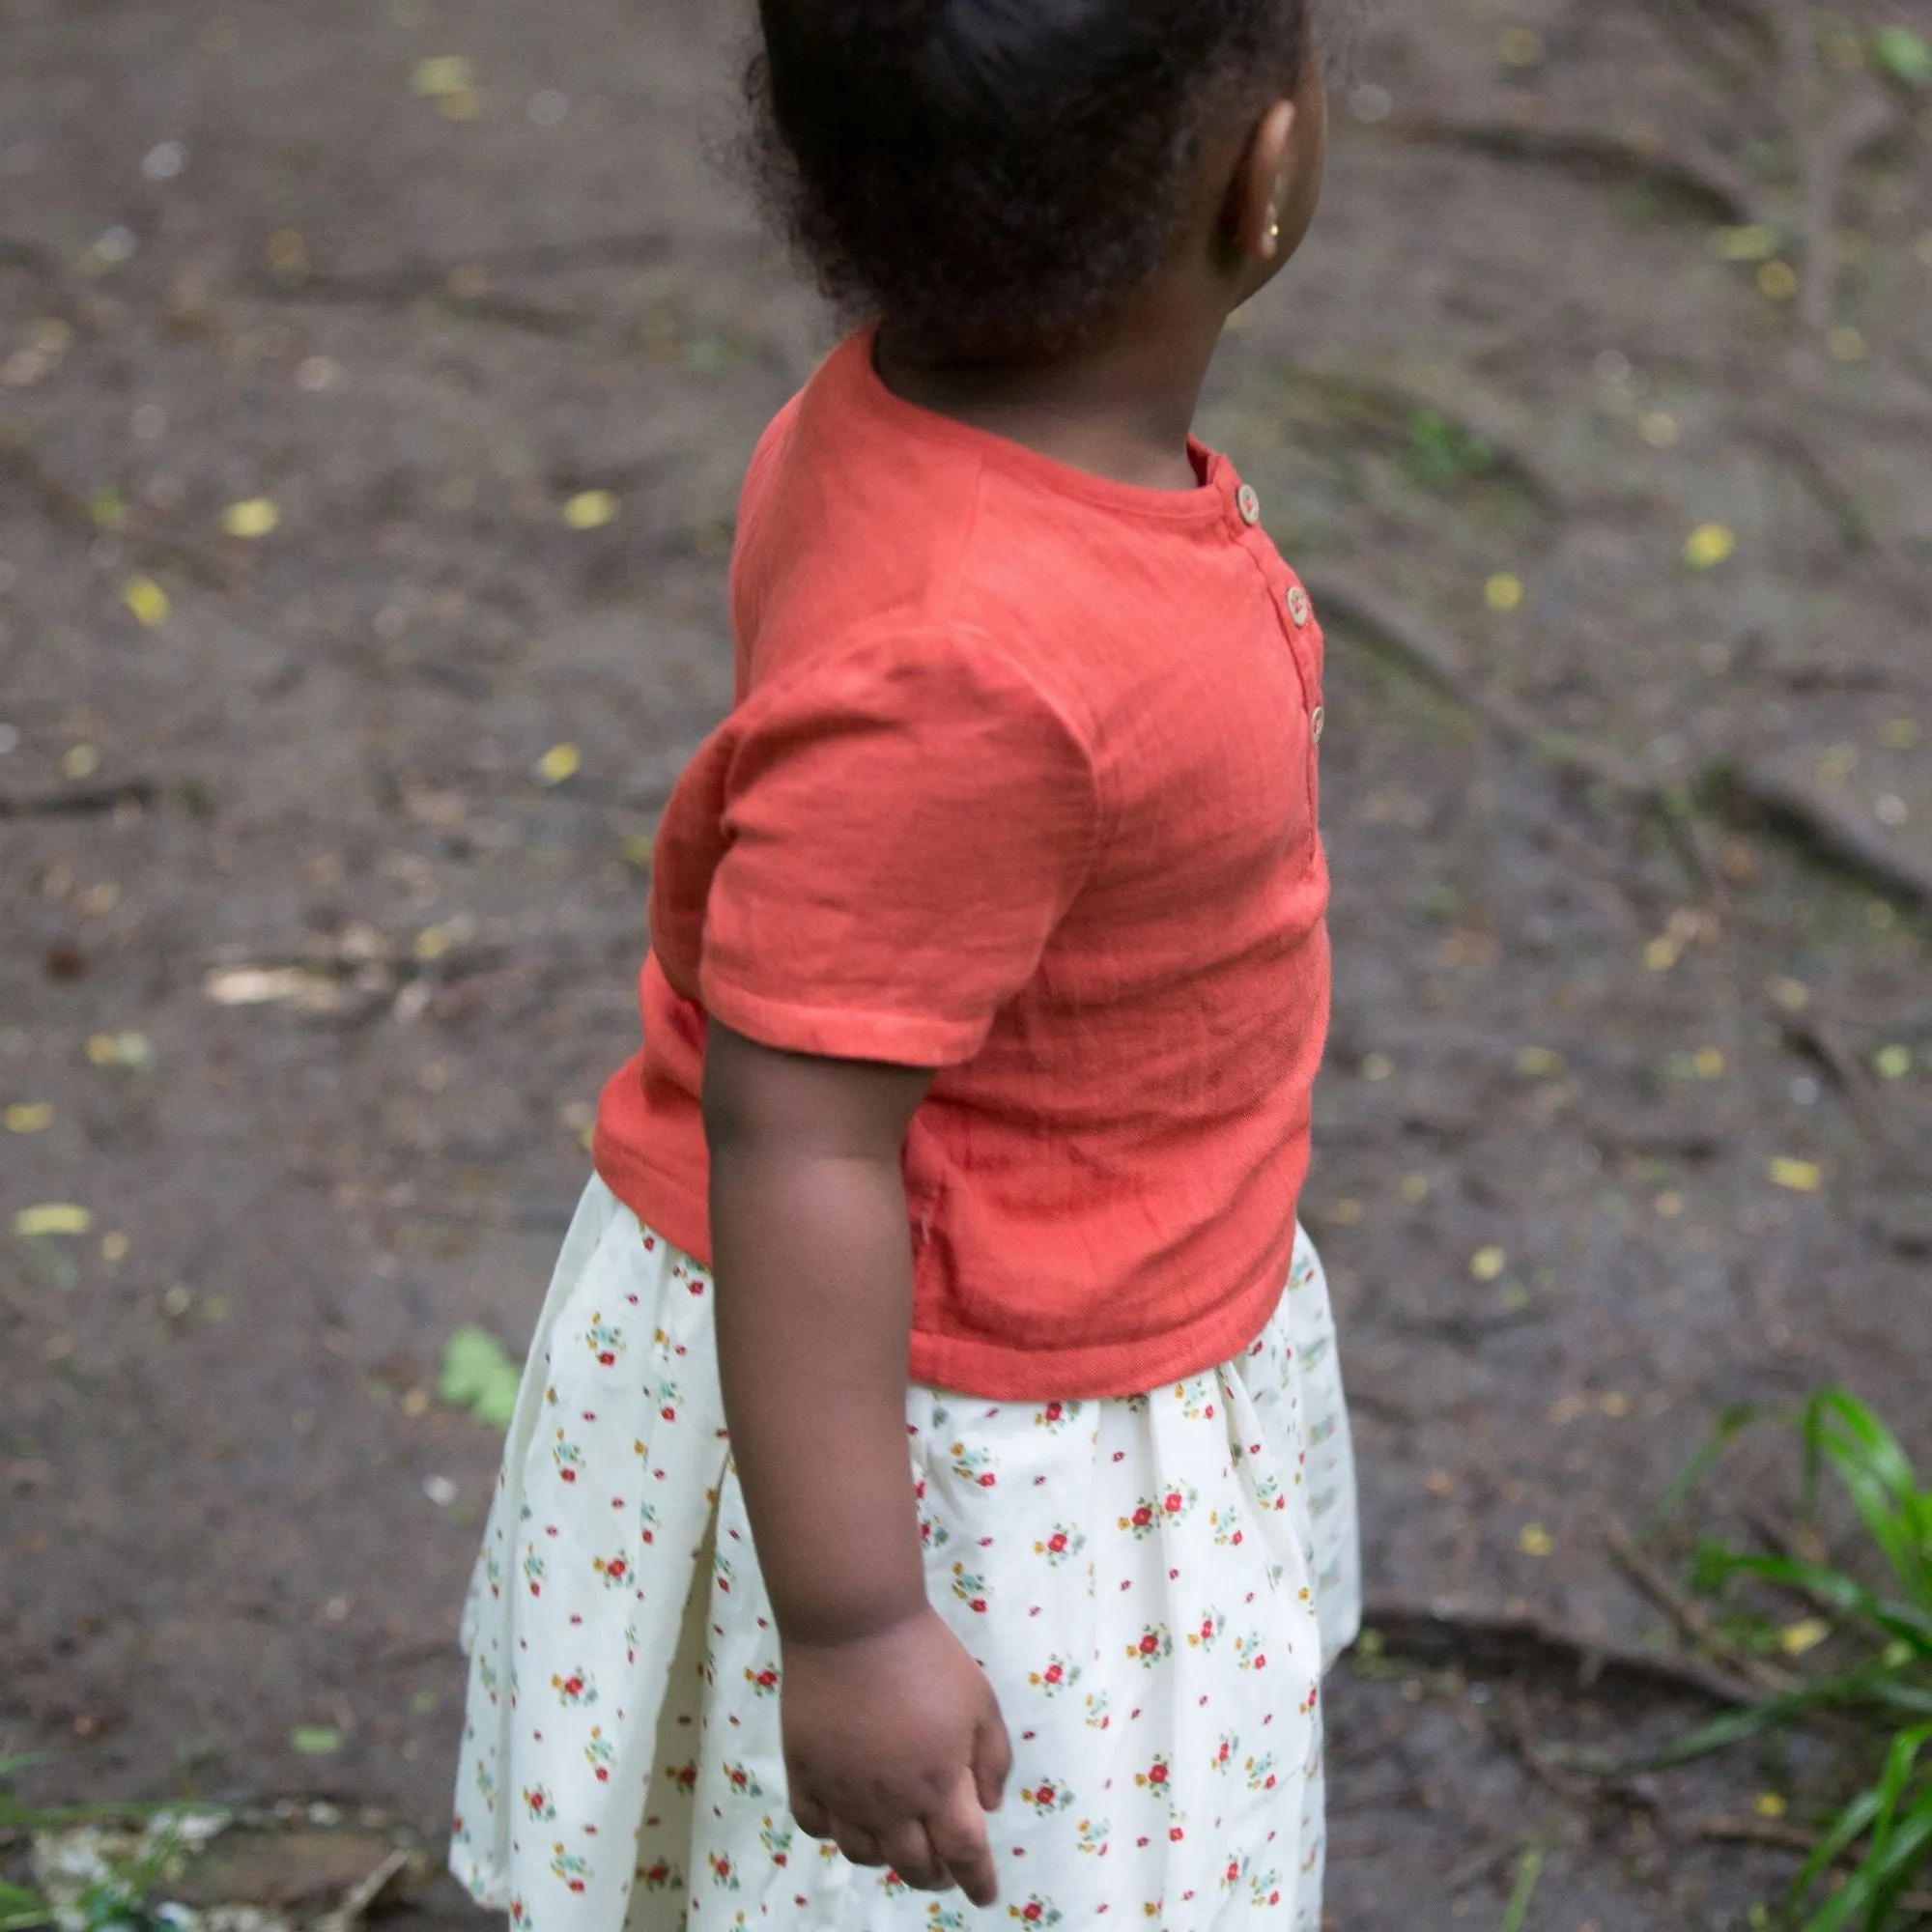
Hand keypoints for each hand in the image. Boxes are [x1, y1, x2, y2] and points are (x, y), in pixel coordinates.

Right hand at [780, 1608, 1011, 1904]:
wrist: (856, 1624)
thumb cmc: (927, 1657)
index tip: (985, 1895)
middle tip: (943, 1867)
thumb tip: (989, 1805)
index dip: (978, 1881)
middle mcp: (890, 1803)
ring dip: (886, 1856)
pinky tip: (845, 1815)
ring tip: (896, 1840)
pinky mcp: (804, 1772)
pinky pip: (815, 1823)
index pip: (964, 1853)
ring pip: (862, 1854)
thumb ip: (992, 1758)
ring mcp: (842, 1792)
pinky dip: (833, 1831)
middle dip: (935, 1875)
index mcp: (939, 1785)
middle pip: (913, 1865)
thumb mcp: (981, 1700)